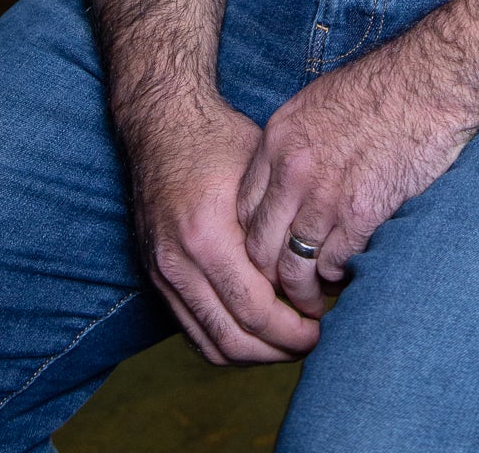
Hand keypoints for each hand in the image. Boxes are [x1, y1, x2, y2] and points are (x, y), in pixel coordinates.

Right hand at [128, 92, 322, 364]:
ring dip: (253, 354)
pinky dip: (225, 341)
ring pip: (211, 343)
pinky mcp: (157, 276)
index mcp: (207, 236)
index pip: (255, 309)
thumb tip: (319, 269)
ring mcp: (163, 273)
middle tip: (311, 340)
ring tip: (287, 342)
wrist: (162, 125)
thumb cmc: (219, 141)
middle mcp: (179, 263)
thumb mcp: (260, 171)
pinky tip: (255, 331)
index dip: (293, 326)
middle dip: (277, 349)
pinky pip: (192, 330)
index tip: (322, 322)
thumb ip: (280, 225)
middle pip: (233, 337)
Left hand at [236, 41, 478, 315]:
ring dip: (302, 291)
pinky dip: (338, 277)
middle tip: (283, 290)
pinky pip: (334, 264)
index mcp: (279, 139)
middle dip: (267, 277)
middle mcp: (292, 171)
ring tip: (312, 303)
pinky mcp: (361, 213)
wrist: (431, 79)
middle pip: (258, 246)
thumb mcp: (319, 102)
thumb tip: (289, 181)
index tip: (268, 253)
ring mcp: (324, 195)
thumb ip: (297, 144)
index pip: (243, 208)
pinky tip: (347, 276)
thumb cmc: (385, 85)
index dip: (252, 239)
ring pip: (293, 267)